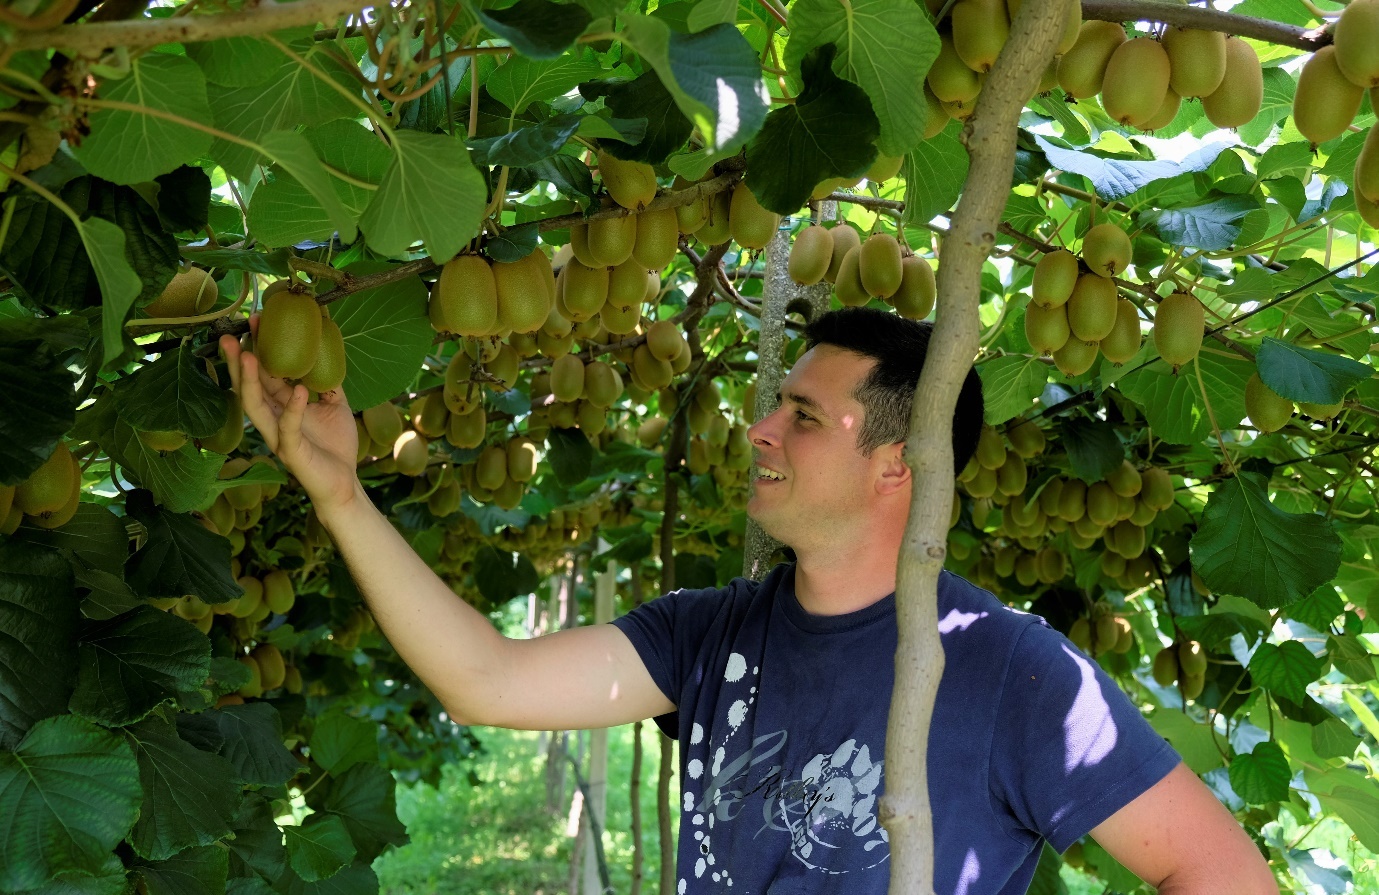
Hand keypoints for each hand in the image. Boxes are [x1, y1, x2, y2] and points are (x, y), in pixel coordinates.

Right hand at [220, 317, 360, 514]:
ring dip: (250, 381)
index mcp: (280, 405)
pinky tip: (299, 391)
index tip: (253, 323)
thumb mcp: (333, 404)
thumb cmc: (335, 445)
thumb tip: (327, 352)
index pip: (263, 374)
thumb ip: (326, 382)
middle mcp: (272, 418)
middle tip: (228, 335)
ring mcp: (278, 435)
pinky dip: (293, 409)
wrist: (344, 483)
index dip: (256, 350)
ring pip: (255, 406)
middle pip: (248, 386)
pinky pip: (288, 428)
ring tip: (248, 356)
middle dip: (238, 361)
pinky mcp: (291, 451)